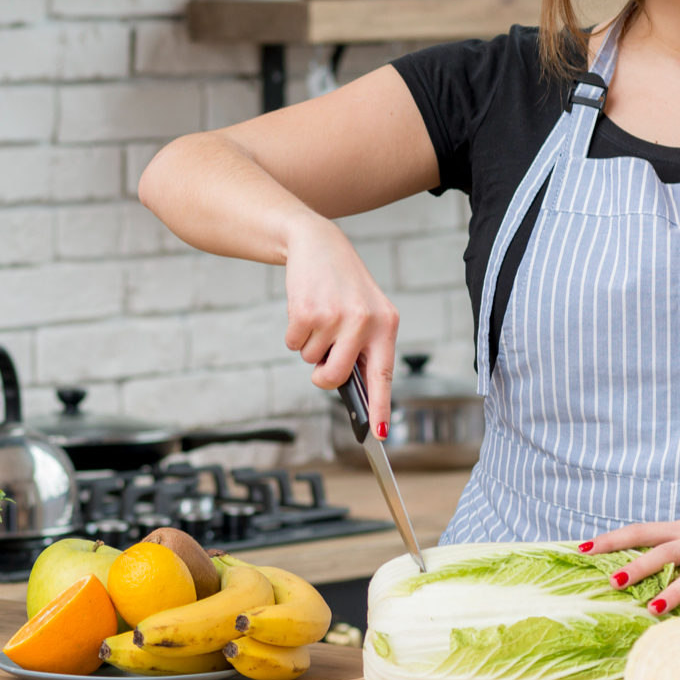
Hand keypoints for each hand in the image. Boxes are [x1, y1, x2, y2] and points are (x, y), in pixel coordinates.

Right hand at [281, 215, 398, 430]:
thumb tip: (351, 389)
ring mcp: (335, 317)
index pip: (383, 375)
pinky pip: (293, 344)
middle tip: (320, 358)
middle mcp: (364, 322)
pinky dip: (294, 333)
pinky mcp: (306, 312)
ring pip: (310, 359)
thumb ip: (364, 348)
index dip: (381, 407)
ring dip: (308, 344)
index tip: (380, 434)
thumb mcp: (366, 312)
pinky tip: (305, 310)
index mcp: (386, 324)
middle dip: (321, 374)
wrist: (317, 245)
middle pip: (334, 377)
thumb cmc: (343, 286)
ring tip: (319, 315)